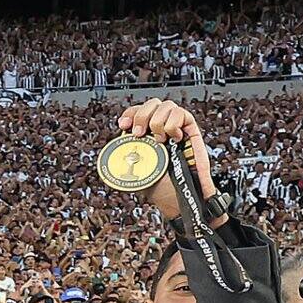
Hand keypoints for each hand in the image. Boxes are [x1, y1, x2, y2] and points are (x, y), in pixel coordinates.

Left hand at [115, 99, 215, 220]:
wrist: (179, 198)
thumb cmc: (160, 188)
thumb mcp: (135, 171)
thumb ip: (127, 160)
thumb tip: (112, 154)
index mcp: (146, 135)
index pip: (138, 111)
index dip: (130, 113)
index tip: (123, 125)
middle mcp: (161, 129)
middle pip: (152, 103)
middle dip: (142, 115)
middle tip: (139, 134)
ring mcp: (177, 128)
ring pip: (166, 105)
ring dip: (157, 121)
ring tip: (159, 140)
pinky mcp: (191, 131)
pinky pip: (182, 114)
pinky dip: (173, 124)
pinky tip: (173, 138)